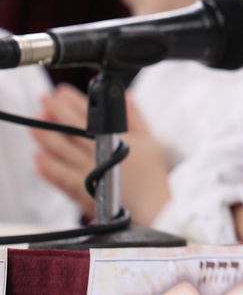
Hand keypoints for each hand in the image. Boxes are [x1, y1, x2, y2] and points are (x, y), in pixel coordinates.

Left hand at [32, 84, 171, 223]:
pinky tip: (38, 158)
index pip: (89, 116)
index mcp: (114, 140)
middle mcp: (97, 155)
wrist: (150, 206)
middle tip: (44, 101)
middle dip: (55, 113)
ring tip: (36, 125)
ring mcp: (86, 172)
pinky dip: (47, 168)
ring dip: (45, 137)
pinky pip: (58, 178)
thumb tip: (125, 97)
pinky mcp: (80, 190)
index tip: (62, 92)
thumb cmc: (151, 175)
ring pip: (60, 152)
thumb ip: (135, 117)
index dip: (74, 102)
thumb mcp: (150, 140)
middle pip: (71, 131)